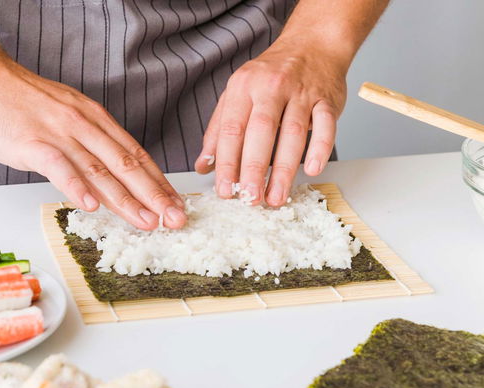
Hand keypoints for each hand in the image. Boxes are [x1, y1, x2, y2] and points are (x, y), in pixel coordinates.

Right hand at [0, 62, 186, 229]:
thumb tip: (112, 174)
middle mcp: (86, 127)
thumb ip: (92, 143)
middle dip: (155, 196)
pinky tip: (92, 206)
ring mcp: (61, 135)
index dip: (159, 182)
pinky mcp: (34, 144)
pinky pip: (59, 167)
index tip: (176, 203)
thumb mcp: (72, 116)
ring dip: (126, 199)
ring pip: (101, 171)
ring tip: (147, 220)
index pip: (136, 155)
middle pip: (127, 165)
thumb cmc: (28, 103)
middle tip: (176, 219)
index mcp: (98, 121)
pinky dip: (77, 187)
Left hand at [195, 38, 347, 206]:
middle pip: (261, 132)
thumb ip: (218, 132)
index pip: (231, 130)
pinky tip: (312, 170)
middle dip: (254, 169)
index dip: (227, 163)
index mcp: (243, 88)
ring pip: (293, 133)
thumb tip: (203, 166)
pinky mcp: (327, 99)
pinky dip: (320, 149)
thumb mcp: (236, 95)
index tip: (225, 190)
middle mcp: (271, 87)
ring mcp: (301, 93)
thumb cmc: (270, 76)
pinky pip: (326, 125)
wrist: (311, 45)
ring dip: (284, 170)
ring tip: (276, 197)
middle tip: (250, 199)